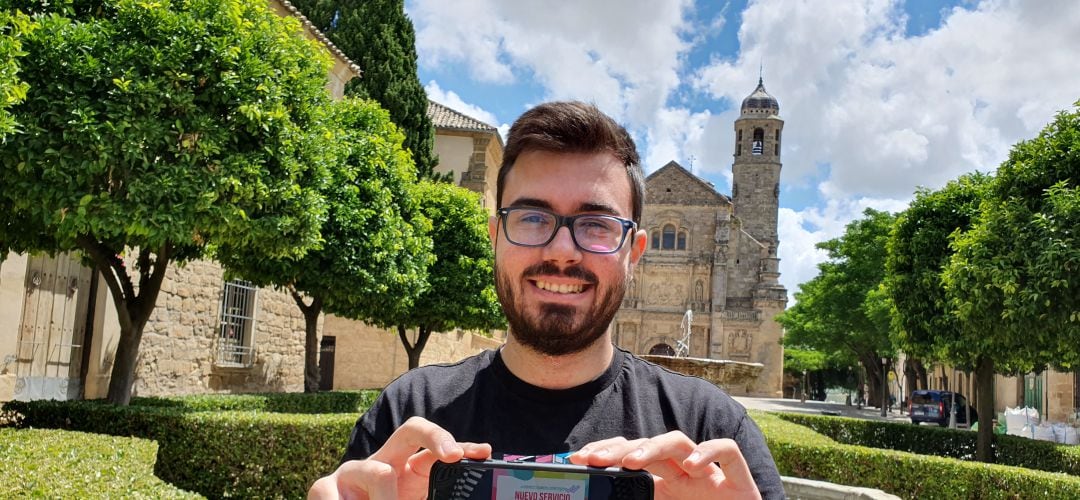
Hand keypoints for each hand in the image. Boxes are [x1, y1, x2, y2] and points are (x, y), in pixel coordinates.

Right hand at [307, 416, 491, 499]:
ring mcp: (352, 473)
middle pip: (411, 429)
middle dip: (437, 435)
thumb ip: (437, 496)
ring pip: (379, 472)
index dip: (455, 442)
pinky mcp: (324, 488)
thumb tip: (472, 498)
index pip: (432, 444)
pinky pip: (334, 494)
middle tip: (452, 455)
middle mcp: (382, 461)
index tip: (481, 452)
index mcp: (407, 469)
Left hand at [569, 432, 760, 499]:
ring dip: (653, 447)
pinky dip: (709, 451)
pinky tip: (691, 465)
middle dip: (618, 448)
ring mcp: (711, 475)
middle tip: (592, 458)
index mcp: (664, 485)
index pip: (631, 456)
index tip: (577, 458)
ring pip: (680, 441)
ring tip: (631, 462)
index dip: (605, 452)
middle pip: (648, 445)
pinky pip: (727, 450)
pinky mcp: (740, 481)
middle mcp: (684, 474)